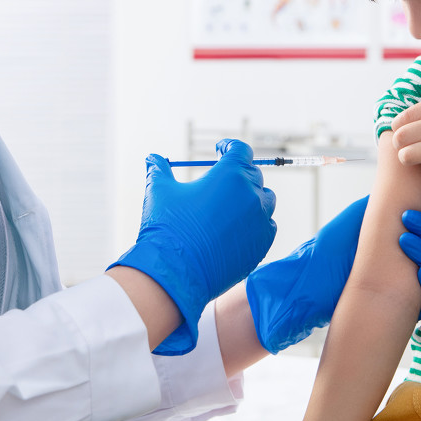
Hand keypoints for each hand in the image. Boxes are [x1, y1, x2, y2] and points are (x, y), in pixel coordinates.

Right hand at [110, 139, 276, 354]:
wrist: (175, 272)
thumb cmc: (167, 227)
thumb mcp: (159, 191)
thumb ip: (159, 169)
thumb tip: (152, 158)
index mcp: (229, 175)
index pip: (240, 150)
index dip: (229, 147)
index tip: (220, 150)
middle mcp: (251, 195)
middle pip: (252, 174)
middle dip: (238, 173)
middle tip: (222, 179)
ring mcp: (260, 221)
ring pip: (265, 200)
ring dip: (251, 198)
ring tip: (231, 205)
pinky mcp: (262, 245)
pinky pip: (267, 226)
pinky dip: (256, 224)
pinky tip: (237, 229)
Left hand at [245, 195, 420, 353]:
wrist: (313, 282)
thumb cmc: (332, 248)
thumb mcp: (358, 218)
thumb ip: (380, 202)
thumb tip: (401, 181)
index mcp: (408, 235)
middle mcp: (416, 258)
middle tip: (408, 216)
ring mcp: (415, 282)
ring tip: (403, 239)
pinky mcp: (411, 304)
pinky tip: (420, 272)